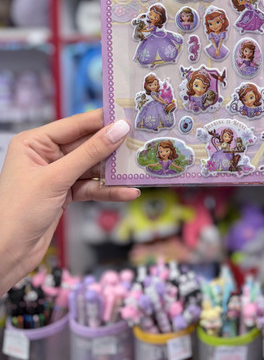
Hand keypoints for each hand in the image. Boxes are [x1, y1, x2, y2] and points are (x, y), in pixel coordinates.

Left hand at [0, 110, 138, 294]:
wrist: (4, 256)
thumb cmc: (17, 213)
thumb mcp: (56, 179)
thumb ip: (90, 153)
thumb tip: (119, 129)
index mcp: (34, 142)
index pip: (75, 124)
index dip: (103, 120)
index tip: (130, 116)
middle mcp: (46, 155)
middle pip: (87, 145)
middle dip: (113, 147)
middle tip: (141, 141)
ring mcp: (56, 175)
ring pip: (92, 167)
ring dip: (114, 172)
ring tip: (138, 168)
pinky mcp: (64, 194)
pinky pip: (91, 186)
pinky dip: (108, 191)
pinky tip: (127, 192)